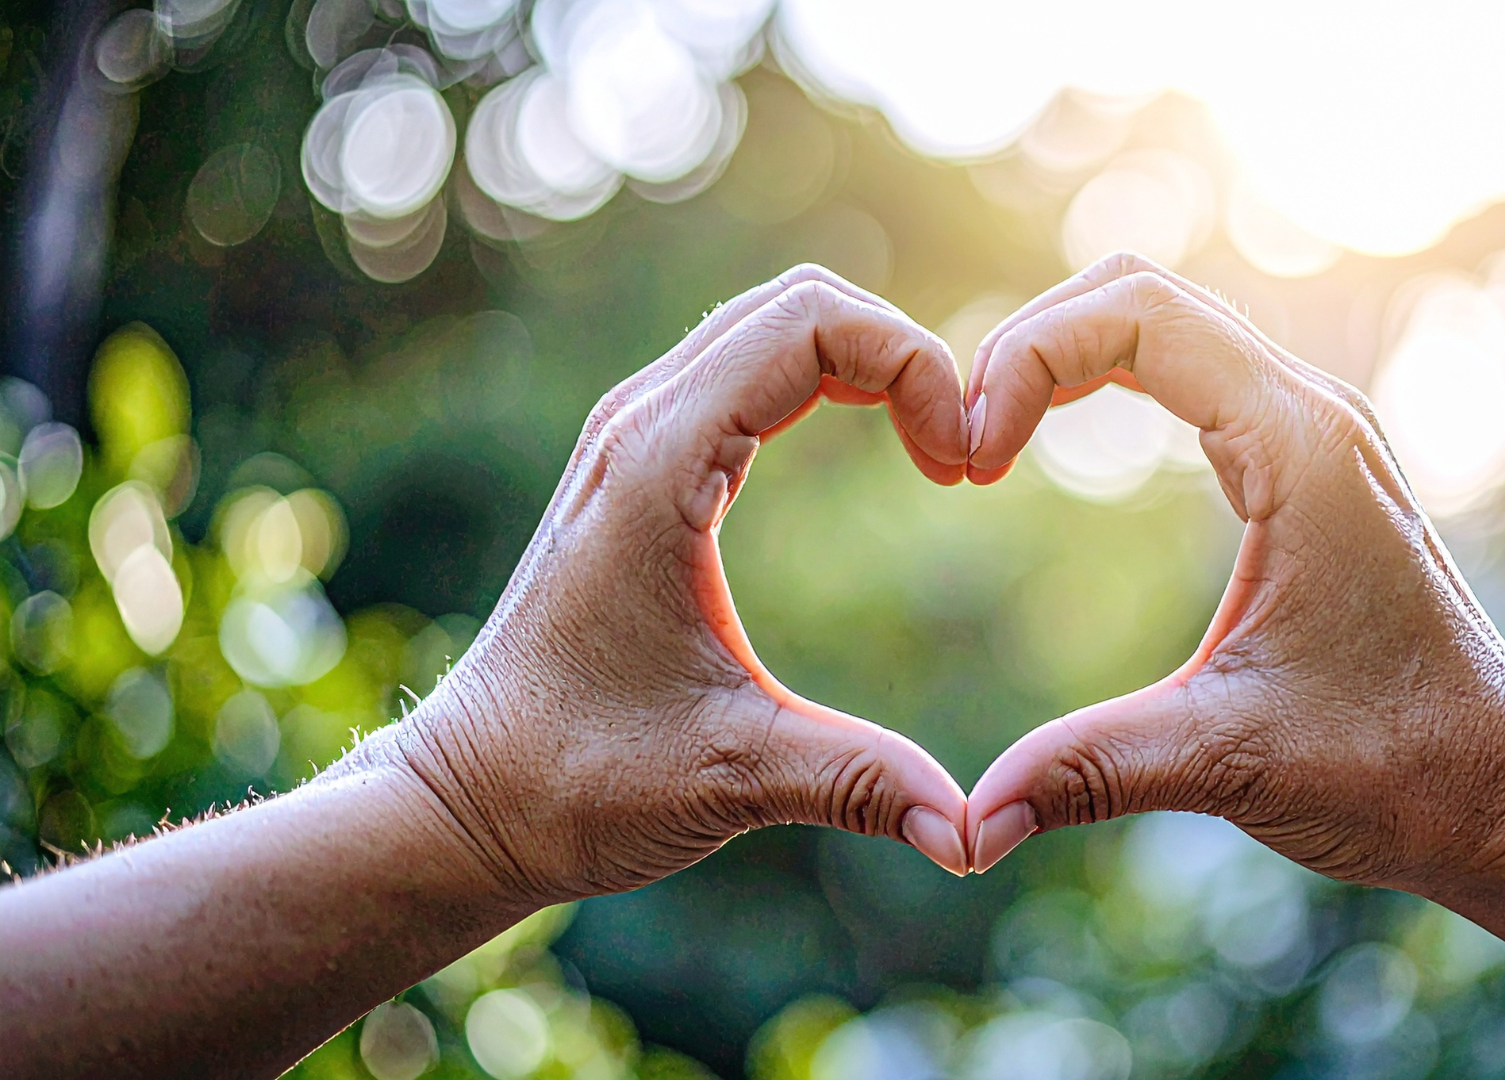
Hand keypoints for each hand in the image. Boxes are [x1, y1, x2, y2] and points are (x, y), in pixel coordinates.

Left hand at [356, 265, 974, 902]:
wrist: (464, 799)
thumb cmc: (573, 782)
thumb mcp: (730, 779)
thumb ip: (857, 783)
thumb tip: (971, 836)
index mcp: (659, 468)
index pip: (809, 327)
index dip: (912, 364)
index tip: (963, 466)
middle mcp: (638, 426)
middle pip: (798, 302)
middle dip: (902, 352)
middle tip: (961, 455)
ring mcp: (630, 438)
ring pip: (769, 324)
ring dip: (865, 360)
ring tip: (936, 450)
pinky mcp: (636, 467)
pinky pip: (744, 369)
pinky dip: (823, 379)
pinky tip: (874, 443)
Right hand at [961, 253, 1504, 886]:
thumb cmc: (1399, 769)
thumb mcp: (1227, 764)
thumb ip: (1087, 773)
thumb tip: (965, 828)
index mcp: (1301, 448)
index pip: (1137, 315)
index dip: (1028, 358)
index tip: (972, 459)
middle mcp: (1315, 415)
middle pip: (1139, 292)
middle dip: (1032, 343)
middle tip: (965, 442)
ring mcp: (1316, 433)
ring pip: (1165, 320)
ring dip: (1067, 354)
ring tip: (993, 437)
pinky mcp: (1308, 466)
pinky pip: (1192, 369)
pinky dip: (1108, 377)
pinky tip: (1057, 444)